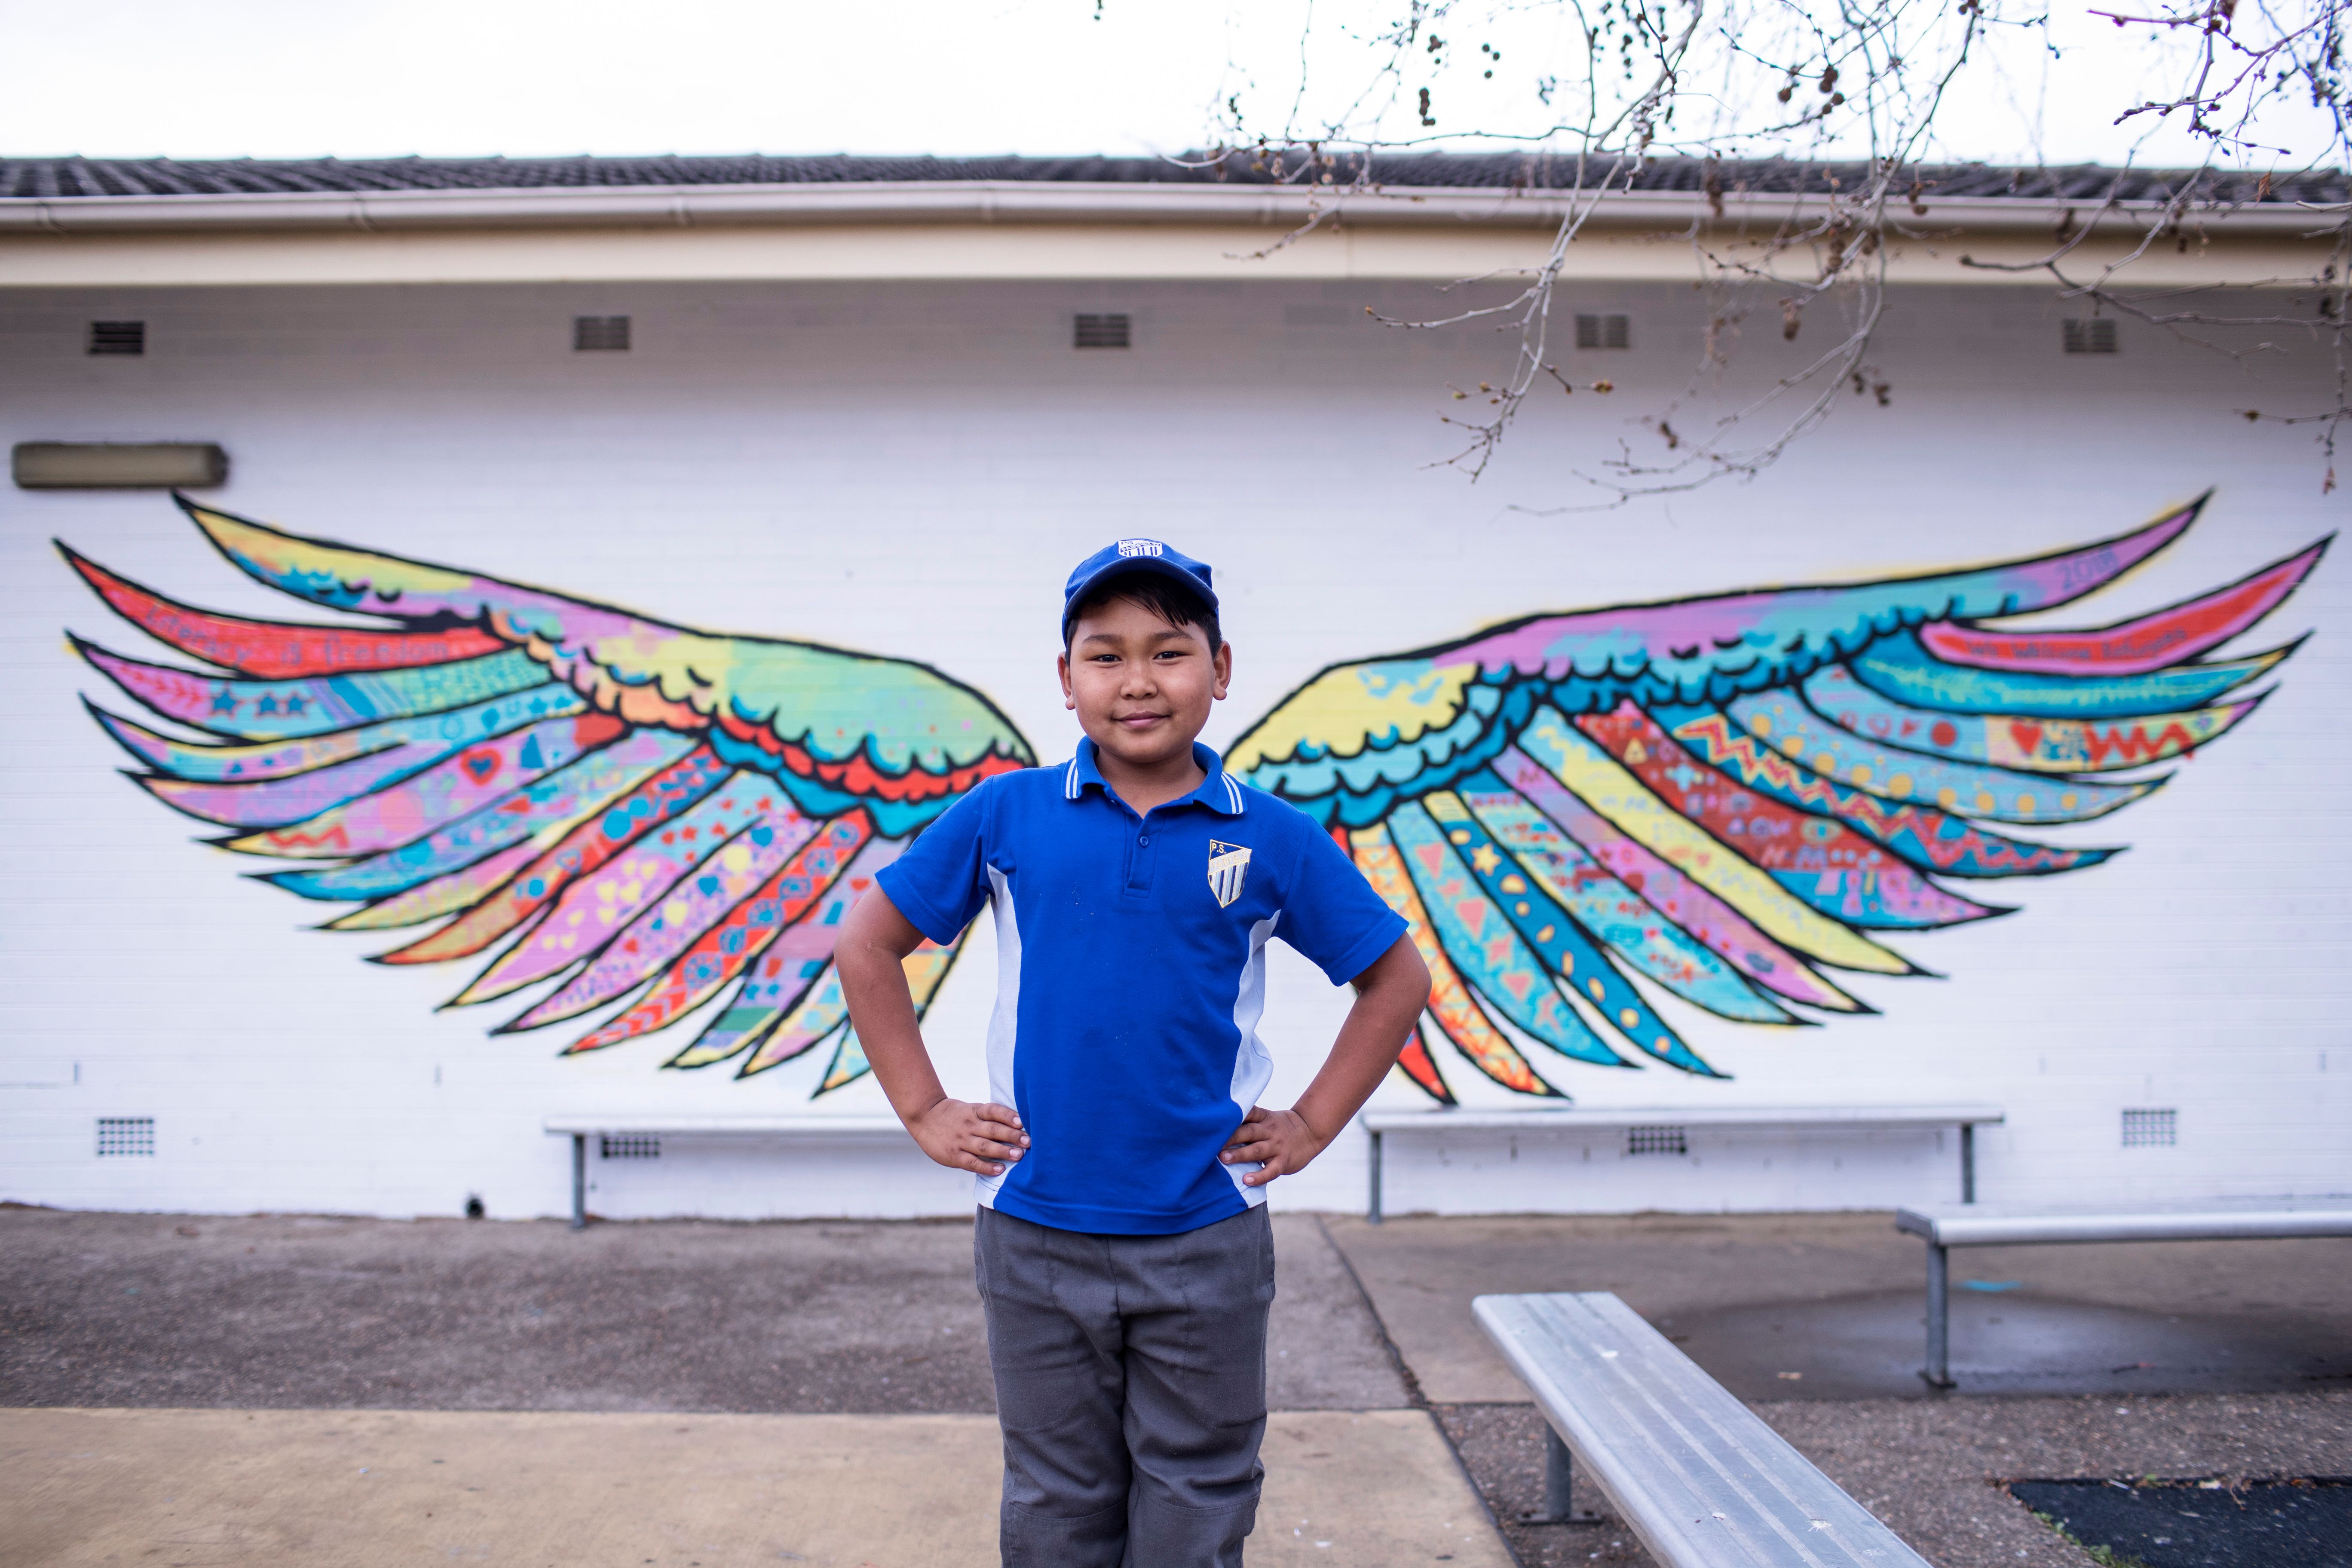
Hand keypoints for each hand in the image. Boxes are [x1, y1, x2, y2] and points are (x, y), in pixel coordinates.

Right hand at [905, 1099, 1028, 1176]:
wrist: (924, 1117)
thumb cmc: (953, 1115)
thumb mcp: (970, 1109)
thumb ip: (988, 1117)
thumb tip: (1017, 1125)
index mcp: (974, 1111)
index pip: (993, 1111)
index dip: (1008, 1115)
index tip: (1022, 1121)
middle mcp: (969, 1125)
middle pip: (993, 1130)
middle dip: (1012, 1136)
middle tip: (1029, 1141)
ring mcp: (961, 1140)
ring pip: (984, 1146)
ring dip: (1003, 1151)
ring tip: (1019, 1155)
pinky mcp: (954, 1156)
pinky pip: (972, 1162)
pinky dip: (986, 1166)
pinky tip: (999, 1169)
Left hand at [1219, 1105, 1330, 1187]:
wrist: (1310, 1132)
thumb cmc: (1279, 1127)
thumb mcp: (1267, 1119)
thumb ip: (1248, 1123)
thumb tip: (1219, 1129)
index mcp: (1264, 1118)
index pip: (1248, 1113)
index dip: (1233, 1116)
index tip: (1215, 1120)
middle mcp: (1269, 1131)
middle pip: (1248, 1132)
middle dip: (1230, 1138)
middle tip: (1212, 1144)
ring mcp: (1277, 1146)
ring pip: (1256, 1150)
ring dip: (1239, 1154)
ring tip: (1224, 1159)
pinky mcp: (1284, 1161)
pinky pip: (1271, 1170)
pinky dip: (1259, 1176)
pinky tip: (1247, 1180)